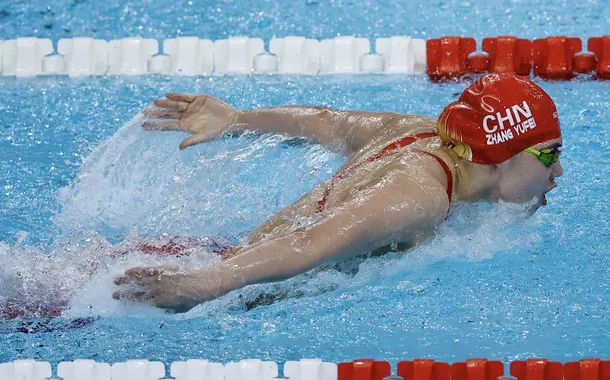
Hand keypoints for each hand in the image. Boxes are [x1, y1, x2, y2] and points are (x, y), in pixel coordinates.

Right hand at [113, 266, 227, 312]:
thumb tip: (160, 310)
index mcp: (160, 302)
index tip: (119, 299)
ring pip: (140, 279)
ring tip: (117, 279)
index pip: (140, 301)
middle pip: (137, 291)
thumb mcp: (180, 310)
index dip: (128, 300)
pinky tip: (130, 270)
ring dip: (127, 279)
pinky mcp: (165, 270)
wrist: (203, 284)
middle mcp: (158, 291)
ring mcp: (161, 279)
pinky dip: (138, 270)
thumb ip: (168, 310)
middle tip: (113, 292)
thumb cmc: (193, 299)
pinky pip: (149, 270)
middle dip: (124, 291)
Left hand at [141, 93, 243, 149]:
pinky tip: (169, 95)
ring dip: (165, 103)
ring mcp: (191, 106)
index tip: (143, 125)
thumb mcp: (204, 137)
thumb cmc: (218, 131)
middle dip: (156, 113)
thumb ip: (191, 141)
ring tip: (155, 103)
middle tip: (144, 113)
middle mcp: (186, 115)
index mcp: (185, 126)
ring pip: (175, 104)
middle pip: (168, 114)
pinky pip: (186, 96)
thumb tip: (180, 148)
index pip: (167, 125)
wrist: (231, 120)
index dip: (156, 125)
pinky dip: (178, 96)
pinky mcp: (198, 98)